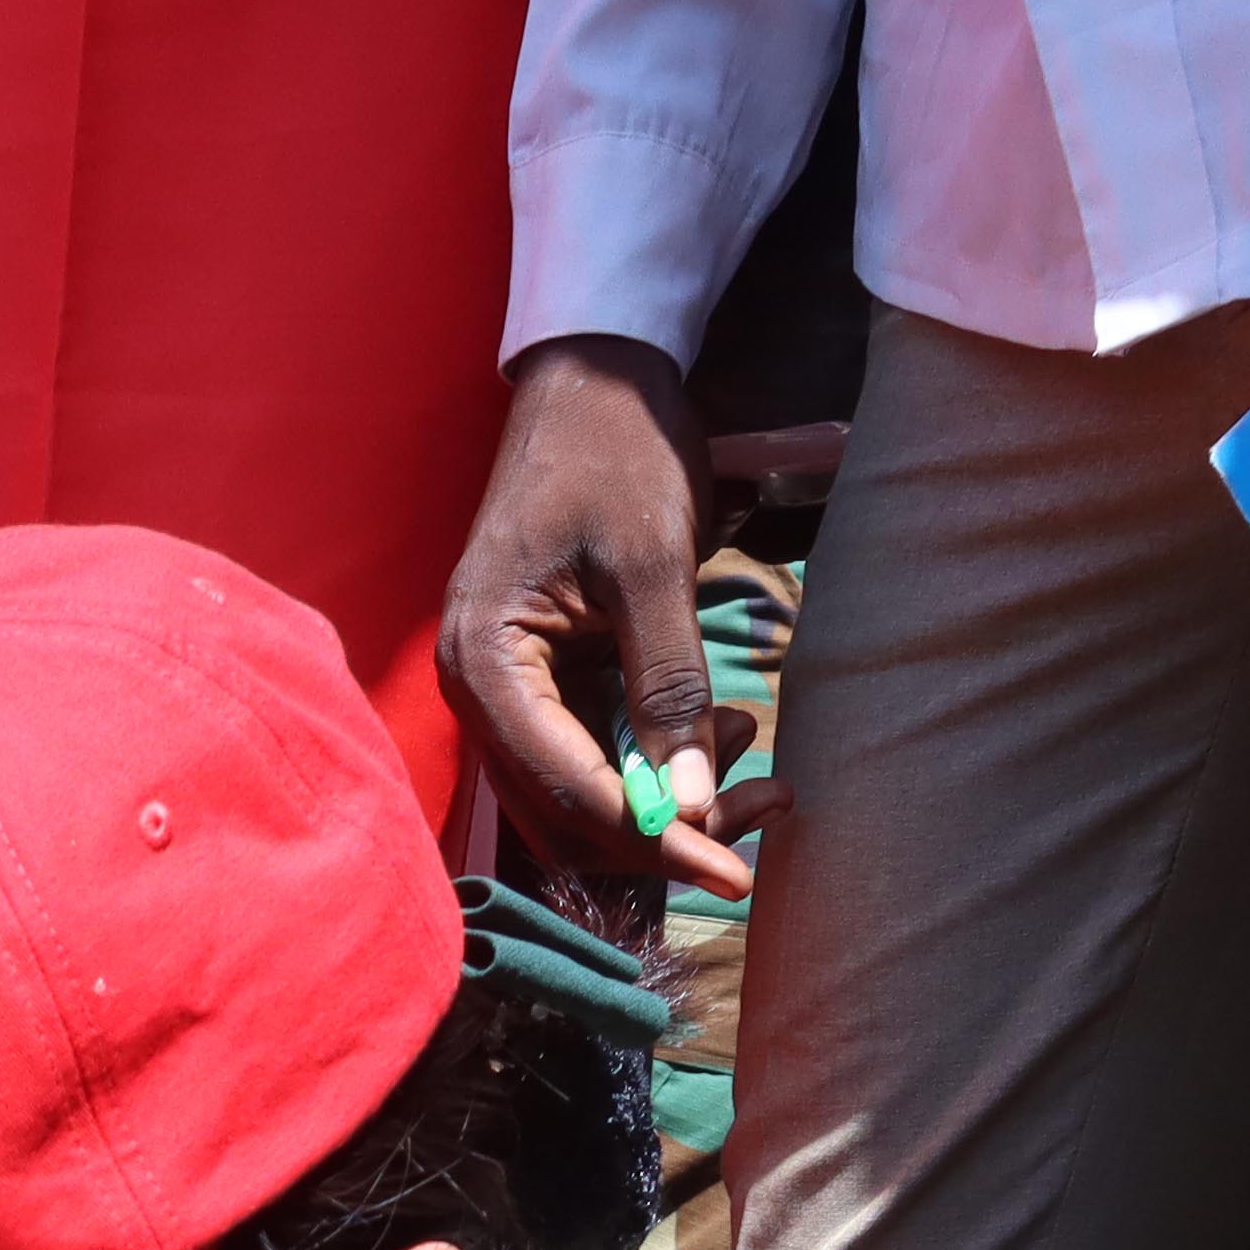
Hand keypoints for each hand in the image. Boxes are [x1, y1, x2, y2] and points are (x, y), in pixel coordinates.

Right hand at [432, 336, 740, 895]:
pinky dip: (658, 761)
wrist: (596, 379)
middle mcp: (482, 693)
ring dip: (668, 799)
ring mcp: (509, 690)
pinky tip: (719, 723)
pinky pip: (595, 755)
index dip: (654, 840)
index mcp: (487, 665)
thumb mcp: (653, 565)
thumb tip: (692, 805)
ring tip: (745, 736)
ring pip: (583, 797)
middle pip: (568, 815)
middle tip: (766, 806)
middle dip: (667, 829)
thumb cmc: (616, 452)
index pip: (567, 790)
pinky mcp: (545, 680)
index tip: (734, 870)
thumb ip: (669, 687)